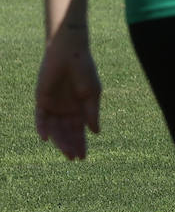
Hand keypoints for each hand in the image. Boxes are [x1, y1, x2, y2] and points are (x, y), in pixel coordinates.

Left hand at [35, 32, 101, 159]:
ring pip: (54, 129)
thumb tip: (96, 132)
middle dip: (70, 145)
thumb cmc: (85, 70)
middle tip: (74, 158)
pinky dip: (42, 128)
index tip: (84, 157)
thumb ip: (92, 112)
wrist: (70, 53)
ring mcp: (53, 106)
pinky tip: (46, 138)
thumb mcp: (92, 93)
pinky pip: (40, 118)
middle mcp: (65, 109)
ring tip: (65, 152)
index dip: (81, 143)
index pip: (79, 130)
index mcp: (80, 108)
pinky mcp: (41, 100)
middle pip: (66, 132)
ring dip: (59, 141)